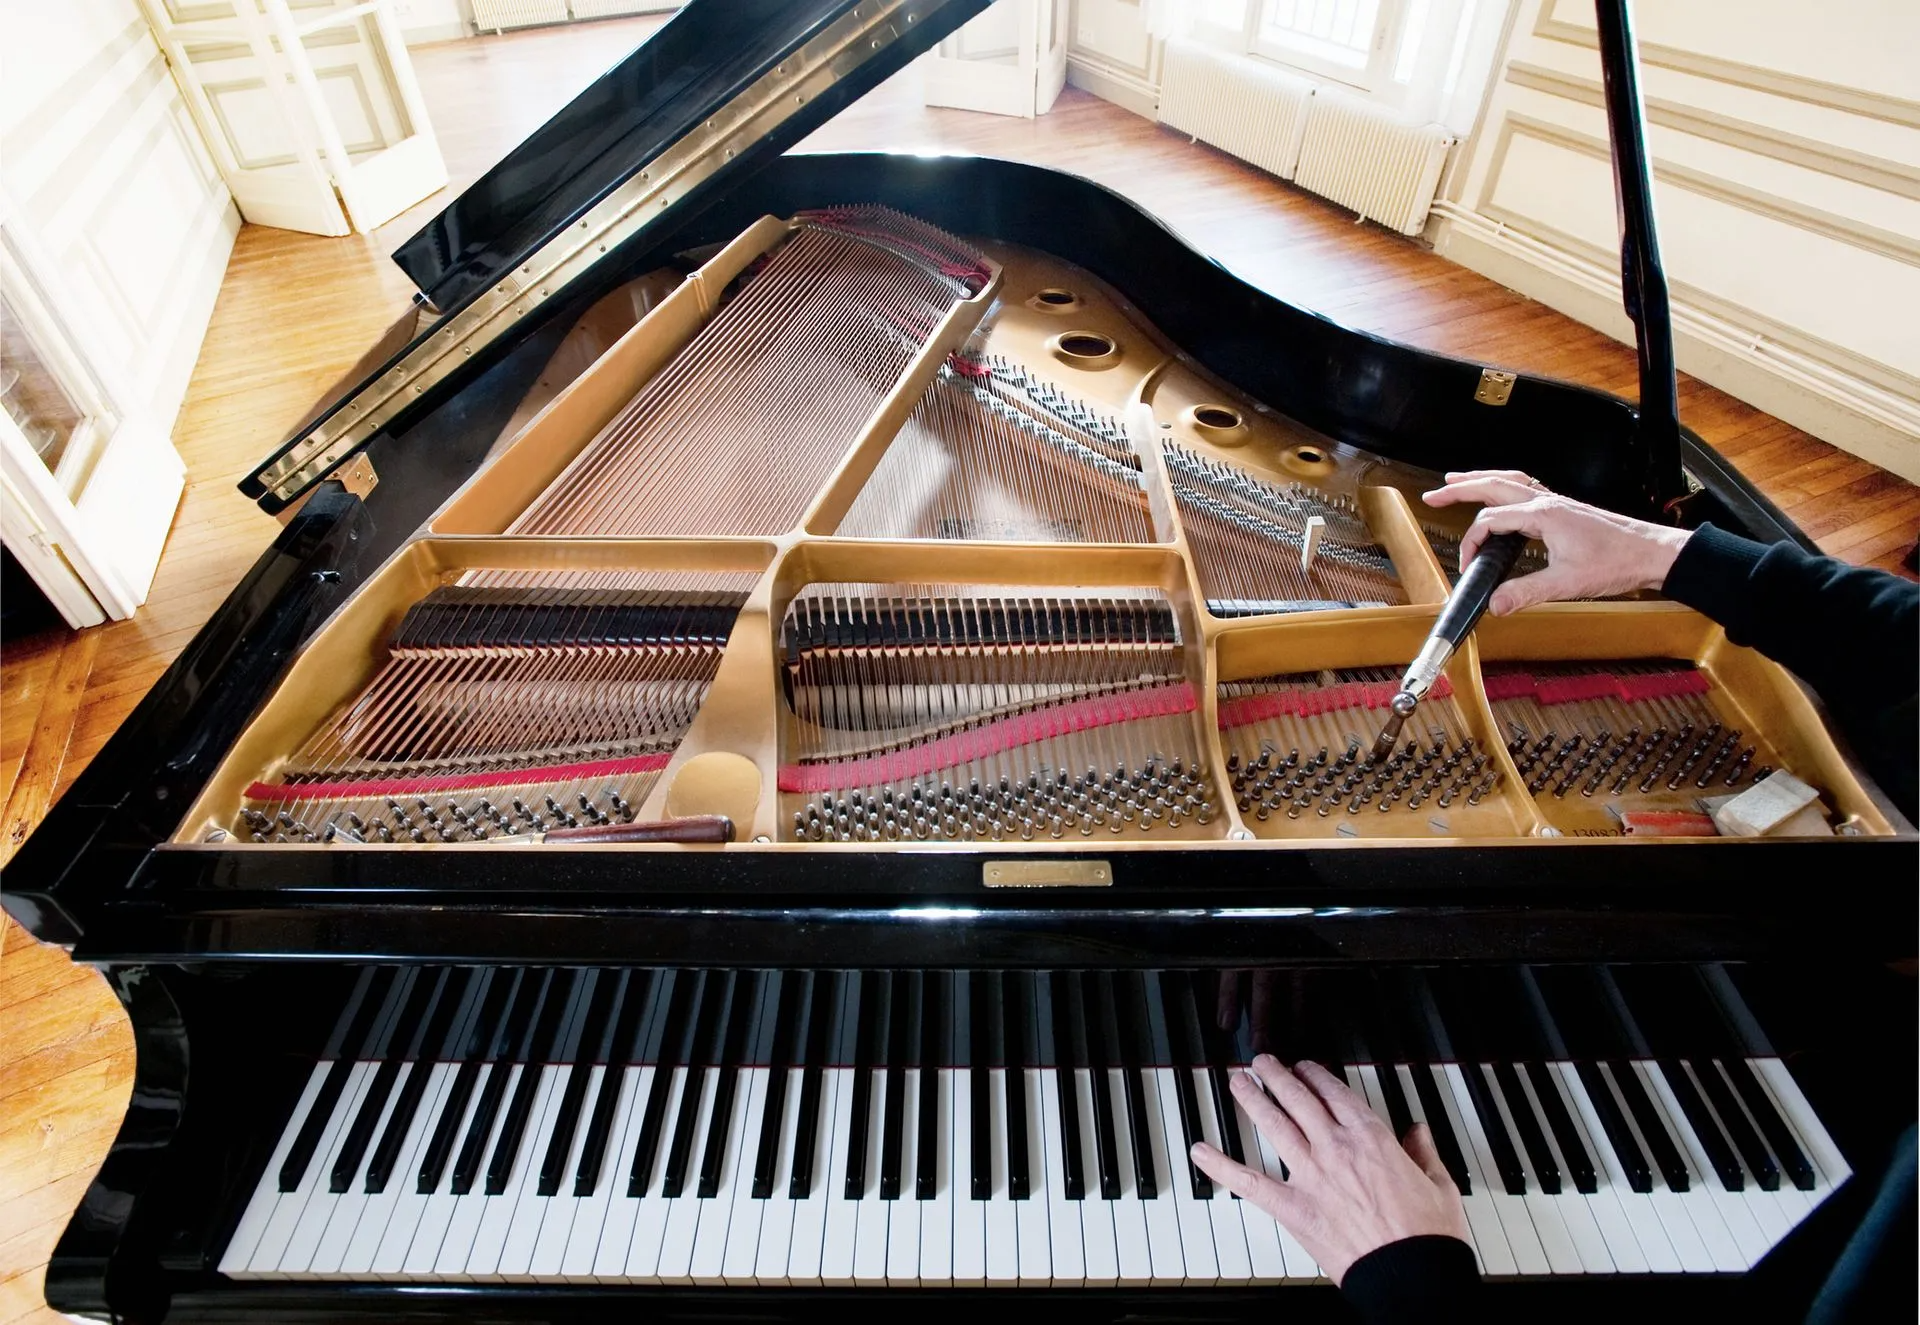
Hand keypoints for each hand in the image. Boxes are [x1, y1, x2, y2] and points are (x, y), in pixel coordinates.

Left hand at [1190, 1056, 1469, 1284]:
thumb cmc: (1427, 1236)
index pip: (1335, 1093)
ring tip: (1238, 1081)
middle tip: (1263, 1062)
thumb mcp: (1438, 1184)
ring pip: (1274, 1125)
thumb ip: (1424, 1153)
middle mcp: (1336, 1148)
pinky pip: (1249, 1182)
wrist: (1411, 1275)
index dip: (1316, 1075)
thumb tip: (1419, 1132)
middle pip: (1298, 1099)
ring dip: (1252, 1099)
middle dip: (1278, 1076)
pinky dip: (1220, 1166)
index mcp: (1372, 1138)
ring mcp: (1311, 1176)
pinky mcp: (1293, 1208)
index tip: (1305, 1066)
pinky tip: (1200, 1152)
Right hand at [1422, 469, 1692, 614]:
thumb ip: (1526, 593)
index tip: (1468, 565)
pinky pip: (1526, 487)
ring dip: (1482, 480)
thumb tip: (1494, 605)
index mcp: (1542, 515)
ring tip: (1459, 480)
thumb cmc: (1617, 562)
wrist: (1651, 553)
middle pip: (1494, 484)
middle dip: (1460, 487)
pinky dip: (1506, 486)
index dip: (1472, 543)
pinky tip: (1504, 496)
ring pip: (1510, 480)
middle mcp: (1547, 502)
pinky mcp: (1565, 509)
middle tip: (1434, 493)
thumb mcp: (1567, 583)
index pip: (1490, 520)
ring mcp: (1557, 502)